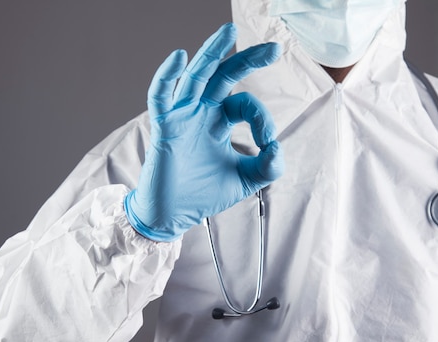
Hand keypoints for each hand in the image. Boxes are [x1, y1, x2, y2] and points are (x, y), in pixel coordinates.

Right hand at [125, 23, 283, 241]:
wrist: (174, 215)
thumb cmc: (205, 195)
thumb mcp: (245, 180)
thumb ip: (267, 166)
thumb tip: (276, 148)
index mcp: (219, 121)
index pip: (244, 104)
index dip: (262, 117)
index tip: (268, 142)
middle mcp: (201, 113)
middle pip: (223, 76)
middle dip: (247, 59)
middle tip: (274, 48)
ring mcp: (182, 117)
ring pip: (196, 77)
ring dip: (212, 52)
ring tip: (229, 31)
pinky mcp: (164, 127)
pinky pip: (161, 96)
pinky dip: (167, 76)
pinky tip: (180, 56)